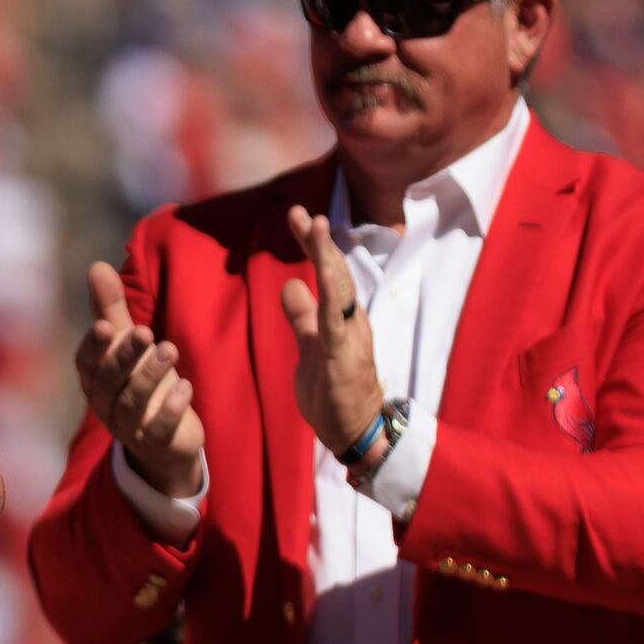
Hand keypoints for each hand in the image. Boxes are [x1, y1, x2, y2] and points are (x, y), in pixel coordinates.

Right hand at [74, 262, 205, 497]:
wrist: (163, 442)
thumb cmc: (139, 382)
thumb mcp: (127, 345)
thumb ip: (112, 309)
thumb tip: (97, 265)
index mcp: (94, 379)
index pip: (86, 362)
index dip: (95, 346)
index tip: (107, 326)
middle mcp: (104, 403)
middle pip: (109, 381)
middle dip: (126, 356)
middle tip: (146, 332)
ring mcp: (127, 427)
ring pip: (132, 403)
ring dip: (150, 377)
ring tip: (170, 351)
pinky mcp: (154, 443)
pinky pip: (157, 430)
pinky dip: (170, 410)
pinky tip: (186, 387)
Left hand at [280, 207, 386, 457]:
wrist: (353, 430)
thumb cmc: (332, 390)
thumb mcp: (310, 345)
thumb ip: (301, 316)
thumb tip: (290, 284)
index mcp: (340, 316)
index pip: (326, 272)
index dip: (313, 244)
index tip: (298, 217)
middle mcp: (350, 320)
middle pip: (334, 273)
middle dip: (318, 242)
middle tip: (302, 213)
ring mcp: (350, 337)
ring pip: (339, 291)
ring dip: (327, 259)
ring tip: (317, 228)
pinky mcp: (345, 358)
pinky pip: (336, 325)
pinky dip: (330, 300)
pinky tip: (322, 279)